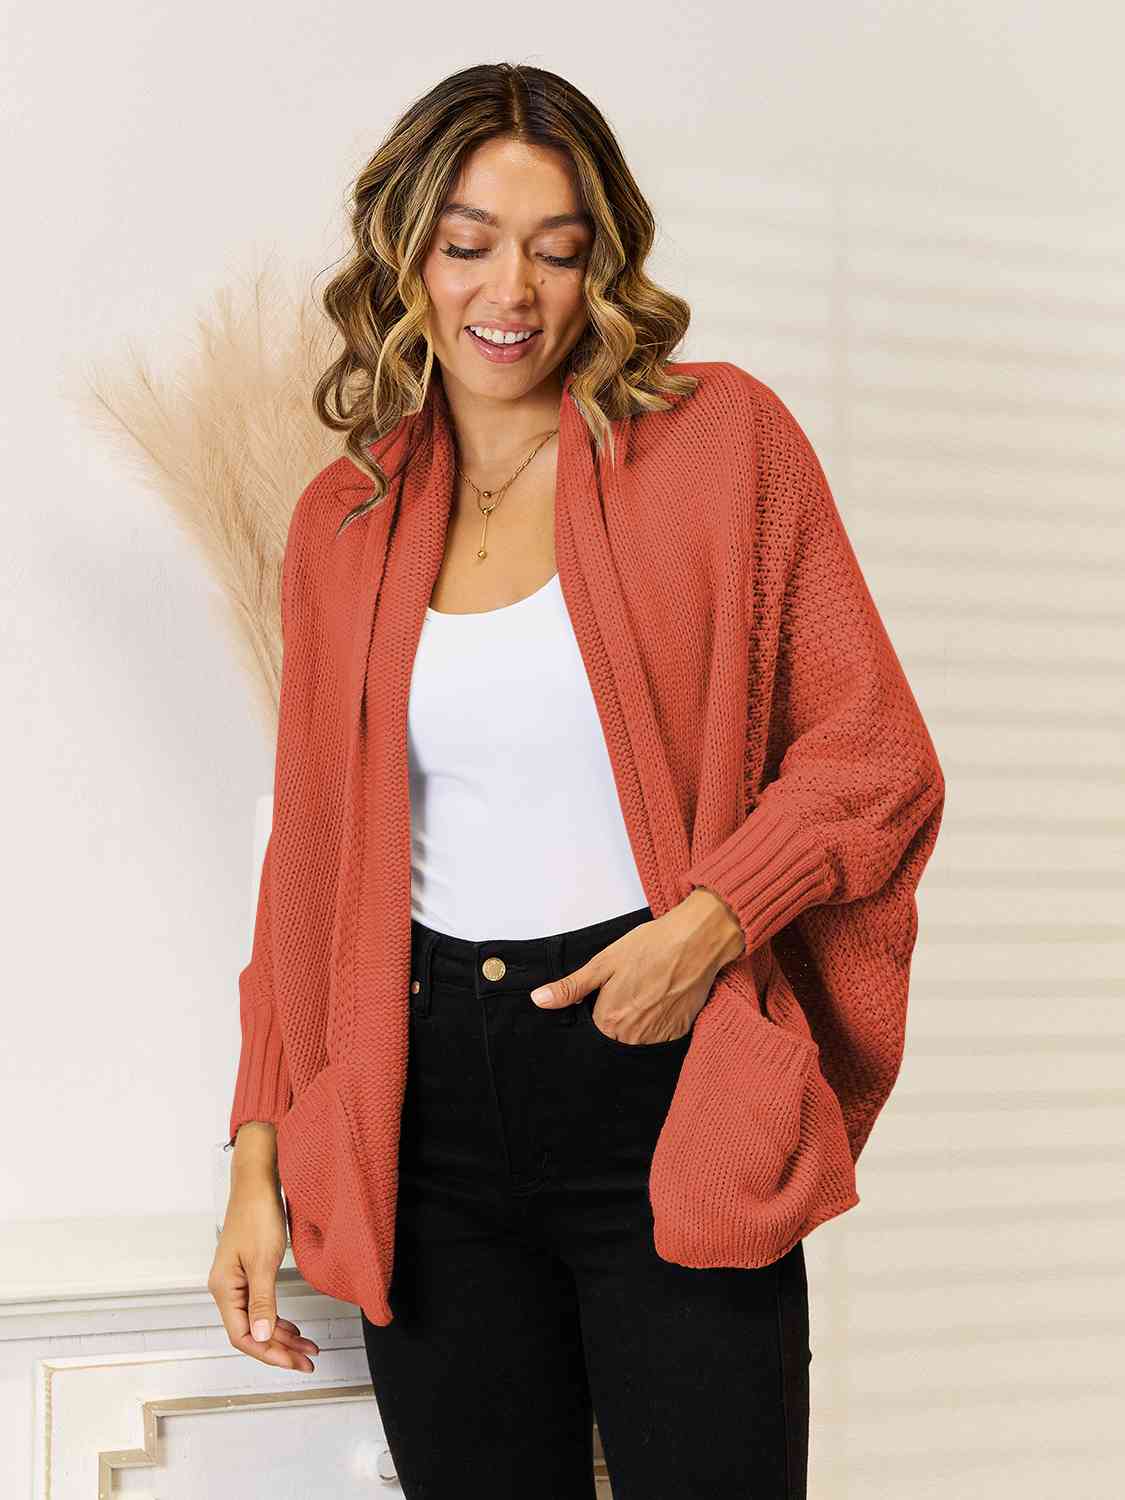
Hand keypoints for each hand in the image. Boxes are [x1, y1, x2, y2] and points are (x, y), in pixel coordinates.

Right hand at [208, 1125, 319, 1371]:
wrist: (257, 1180)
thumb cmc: (257, 1213)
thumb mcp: (264, 1260)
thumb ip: (262, 1301)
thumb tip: (259, 1338)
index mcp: (224, 1289)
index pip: (243, 1337)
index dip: (269, 1353)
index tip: (295, 1362)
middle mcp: (226, 1288)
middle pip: (251, 1333)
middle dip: (280, 1349)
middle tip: (307, 1360)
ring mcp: (236, 1280)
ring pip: (257, 1321)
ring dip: (281, 1336)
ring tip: (307, 1347)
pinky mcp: (248, 1271)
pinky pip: (261, 1305)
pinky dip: (278, 1319)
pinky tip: (293, 1326)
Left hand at [528, 888, 744, 1043]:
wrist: (696, 941)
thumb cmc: (649, 946)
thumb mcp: (604, 962)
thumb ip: (571, 987)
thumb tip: (539, 1001)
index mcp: (610, 1020)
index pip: (593, 1028)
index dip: (599, 1007)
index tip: (610, 991)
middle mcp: (633, 1036)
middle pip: (616, 1034)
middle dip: (620, 1014)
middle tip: (633, 985)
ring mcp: (659, 1036)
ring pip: (639, 1036)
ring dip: (640, 1018)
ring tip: (650, 988)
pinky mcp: (680, 1032)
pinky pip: (662, 1034)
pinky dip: (661, 1018)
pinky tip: (665, 995)